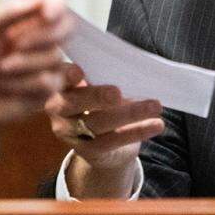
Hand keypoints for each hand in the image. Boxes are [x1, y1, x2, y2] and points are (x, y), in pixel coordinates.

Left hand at [0, 0, 71, 157]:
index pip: (55, 0)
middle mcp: (41, 37)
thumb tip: (38, 1)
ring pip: (54, 56)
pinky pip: (49, 82)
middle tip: (15, 44)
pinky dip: (23, 84)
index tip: (47, 14)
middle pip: (67, 27)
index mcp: (27, 17)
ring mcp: (46, 63)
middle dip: (42, 36)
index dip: (58, 4)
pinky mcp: (47, 89)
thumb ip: (8, 12)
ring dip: (22, 64)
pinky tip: (7, 86)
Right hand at [46, 63, 163, 196]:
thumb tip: (130, 64)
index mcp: (60, 85)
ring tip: (155, 106)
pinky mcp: (88, 150)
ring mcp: (70, 132)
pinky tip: (156, 124)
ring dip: (130, 113)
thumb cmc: (100, 102)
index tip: (79, 71)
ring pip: (98, 123)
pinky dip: (137, 131)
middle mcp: (58, 109)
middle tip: (117, 92)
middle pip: (73, 102)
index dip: (65, 74)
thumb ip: (102, 74)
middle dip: (96, 96)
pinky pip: (113, 141)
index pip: (58, 76)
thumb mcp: (96, 85)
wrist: (100, 145)